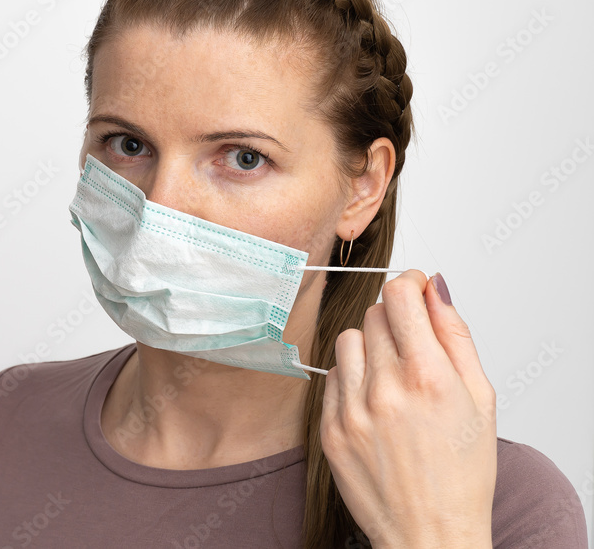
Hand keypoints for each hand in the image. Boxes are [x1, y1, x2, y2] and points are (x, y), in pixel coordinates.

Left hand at [320, 270, 496, 547]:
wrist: (428, 533)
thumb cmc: (462, 472)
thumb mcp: (480, 399)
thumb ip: (455, 335)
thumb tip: (434, 288)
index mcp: (428, 377)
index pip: (398, 296)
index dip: (407, 284)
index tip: (413, 290)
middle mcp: (385, 389)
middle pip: (372, 315)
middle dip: (394, 320)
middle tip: (412, 347)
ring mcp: (351, 410)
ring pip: (347, 341)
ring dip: (369, 347)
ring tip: (392, 378)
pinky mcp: (329, 428)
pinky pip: (332, 377)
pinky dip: (351, 380)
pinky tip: (374, 404)